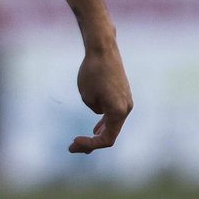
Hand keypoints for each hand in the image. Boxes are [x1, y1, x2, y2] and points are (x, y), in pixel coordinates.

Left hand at [69, 35, 131, 153]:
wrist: (103, 49)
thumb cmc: (92, 72)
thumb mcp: (86, 96)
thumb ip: (94, 108)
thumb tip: (100, 110)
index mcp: (119, 111)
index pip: (107, 139)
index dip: (90, 145)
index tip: (74, 141)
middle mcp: (126, 108)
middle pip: (110, 134)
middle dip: (91, 143)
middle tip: (72, 148)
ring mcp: (126, 101)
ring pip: (113, 124)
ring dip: (98, 134)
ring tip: (82, 143)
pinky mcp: (122, 94)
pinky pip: (114, 114)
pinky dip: (104, 123)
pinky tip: (96, 129)